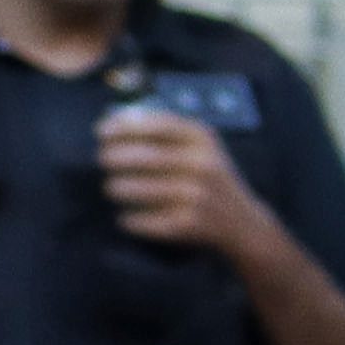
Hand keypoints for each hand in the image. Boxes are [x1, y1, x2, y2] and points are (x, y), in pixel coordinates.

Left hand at [98, 104, 263, 256]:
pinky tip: (125, 217)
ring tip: (111, 187)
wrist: (244, 223)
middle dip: (115, 157)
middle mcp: (202, 165)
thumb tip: (116, 120)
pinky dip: (130, 219)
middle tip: (102, 159)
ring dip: (118, 187)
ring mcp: (196, 196)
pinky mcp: (188, 225)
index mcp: (203, 140)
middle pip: (146, 157)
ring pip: (141, 190)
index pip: (156, 126)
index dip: (123, 127)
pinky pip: (145, 220)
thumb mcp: (201, 147)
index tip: (101, 131)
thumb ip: (165, 130)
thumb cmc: (210, 178)